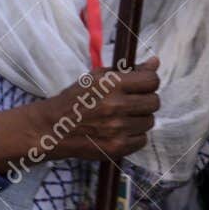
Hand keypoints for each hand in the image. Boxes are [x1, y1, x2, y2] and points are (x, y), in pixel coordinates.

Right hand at [0, 58, 160, 170]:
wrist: (53, 128)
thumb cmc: (75, 99)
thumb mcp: (95, 78)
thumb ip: (127, 70)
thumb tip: (155, 62)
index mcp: (110, 84)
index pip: (151, 81)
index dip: (149, 81)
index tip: (143, 84)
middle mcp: (116, 106)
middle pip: (154, 102)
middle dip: (145, 99)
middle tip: (131, 100)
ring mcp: (119, 128)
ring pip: (149, 121)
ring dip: (139, 118)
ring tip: (121, 116)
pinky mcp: (119, 147)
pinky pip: (142, 139)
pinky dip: (134, 135)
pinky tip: (118, 130)